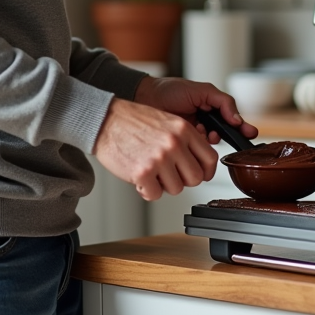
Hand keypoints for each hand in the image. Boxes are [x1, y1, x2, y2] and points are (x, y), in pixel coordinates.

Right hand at [92, 97, 220, 201]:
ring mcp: (159, 158)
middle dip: (183, 180)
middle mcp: (174, 143)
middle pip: (195, 178)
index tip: (201, 175)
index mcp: (183, 129)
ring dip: (163, 185)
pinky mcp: (143, 172)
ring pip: (176, 189)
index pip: (210, 158)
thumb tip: (197, 161)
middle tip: (169, 175)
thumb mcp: (167, 121)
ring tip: (151, 173)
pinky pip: (155, 194)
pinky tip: (141, 179)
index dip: (206, 171)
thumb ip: (184, 139)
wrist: (104, 120)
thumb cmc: (132, 121)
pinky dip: (147, 191)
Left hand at [134, 76, 258, 145]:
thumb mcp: (201, 90)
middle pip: (224, 133)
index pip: (231, 119)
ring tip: (206, 132)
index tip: (250, 134)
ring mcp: (194, 134)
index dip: (242, 127)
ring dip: (212, 138)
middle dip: (228, 135)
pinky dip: (199, 144)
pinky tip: (195, 136)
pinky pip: (197, 149)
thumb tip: (236, 119)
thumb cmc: (170, 90)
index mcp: (211, 108)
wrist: (145, 97)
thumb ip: (222, 101)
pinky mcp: (183, 144)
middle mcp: (205, 122)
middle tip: (230, 136)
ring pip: (212, 142)